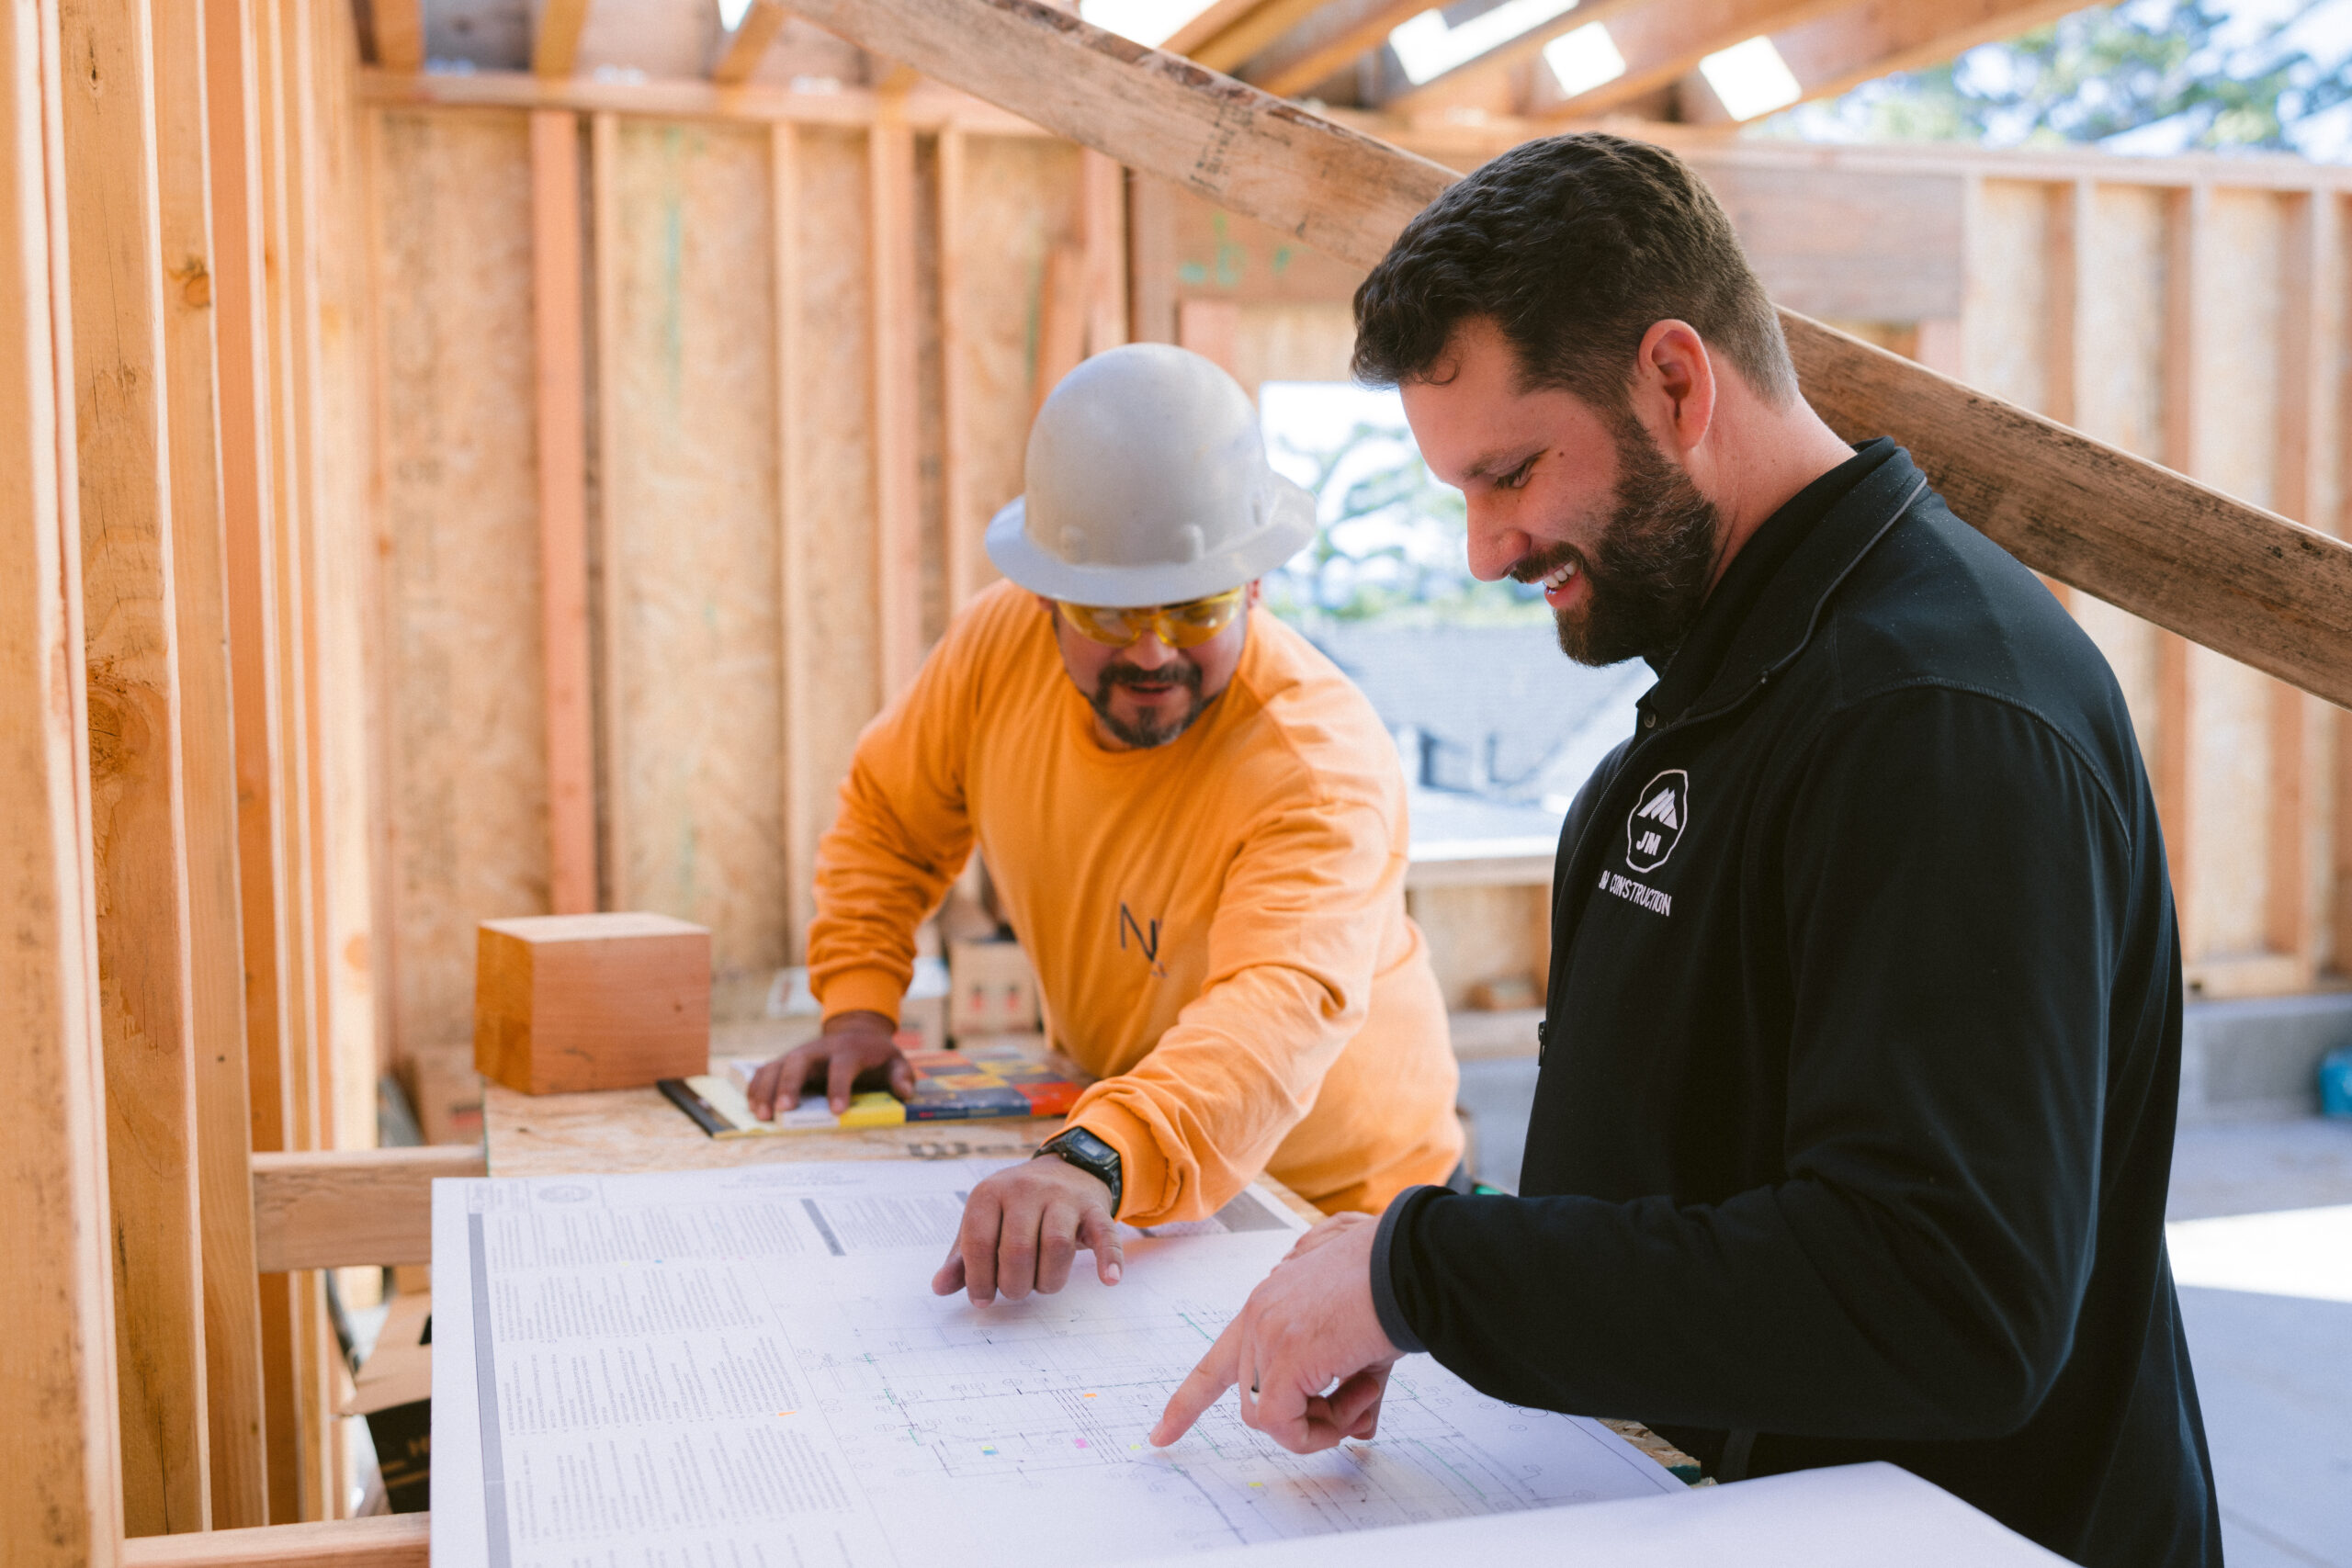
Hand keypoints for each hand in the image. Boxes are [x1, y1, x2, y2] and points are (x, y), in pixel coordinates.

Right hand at [746, 1011, 912, 1118]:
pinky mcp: (786, 1062)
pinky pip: (765, 1072)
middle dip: (790, 1084)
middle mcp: (819, 1049)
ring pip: (777, 1066)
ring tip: (762, 1116)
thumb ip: (902, 1076)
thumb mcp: (895, 1061)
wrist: (856, 1033)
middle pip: (799, 1061)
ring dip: (766, 1089)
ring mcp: (799, 1054)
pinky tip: (752, 1108)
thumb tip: (905, 1093)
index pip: (842, 1066)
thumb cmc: (875, 1056)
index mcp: (848, 1050)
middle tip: (784, 1110)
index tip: (837, 1111)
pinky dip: (756, 1088)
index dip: (839, 1087)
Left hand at [932, 1154, 1122, 1304]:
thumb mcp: (985, 1221)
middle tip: (1017, 1291)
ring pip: (1056, 1246)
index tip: (983, 1300)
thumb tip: (939, 1288)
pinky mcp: (1094, 1208)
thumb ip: (963, 1257)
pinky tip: (1108, 1280)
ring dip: (1049, 1281)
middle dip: (1015, 1285)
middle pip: (1018, 1249)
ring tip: (1043, 1285)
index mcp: (990, 1192)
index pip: (979, 1242)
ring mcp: (1062, 1196)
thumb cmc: (1016, 1207)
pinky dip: (1108, 1258)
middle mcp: (1025, 1188)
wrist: (1067, 1168)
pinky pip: (1104, 1234)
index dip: (979, 1278)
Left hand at [1150, 1211, 1397, 1454]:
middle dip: (1307, 1422)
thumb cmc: (1392, 1291)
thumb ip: (1353, 1391)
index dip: (1187, 1403)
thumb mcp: (1363, 1347)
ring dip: (1321, 1425)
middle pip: (1252, 1404)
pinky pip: (1285, 1424)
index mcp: (1268, 1307)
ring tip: (1364, 1394)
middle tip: (1357, 1406)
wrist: (1411, 1264)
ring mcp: (1268, 1334)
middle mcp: (1258, 1316)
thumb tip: (1361, 1432)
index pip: (1216, 1365)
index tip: (1160, 1435)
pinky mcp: (1287, 1356)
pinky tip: (1360, 1397)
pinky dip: (1321, 1430)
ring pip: (1268, 1419)